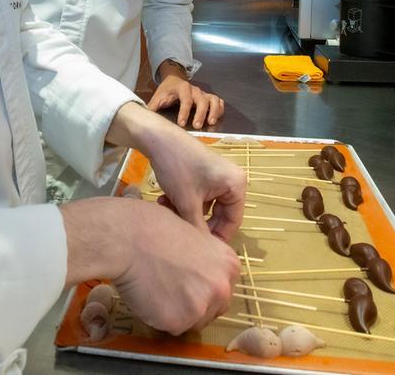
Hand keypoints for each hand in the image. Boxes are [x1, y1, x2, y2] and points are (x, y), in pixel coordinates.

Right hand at [61, 197, 239, 334]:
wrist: (130, 239)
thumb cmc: (154, 229)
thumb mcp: (194, 235)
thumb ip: (205, 260)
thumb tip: (200, 273)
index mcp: (228, 265)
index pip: (224, 289)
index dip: (205, 288)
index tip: (190, 284)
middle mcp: (221, 288)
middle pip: (214, 310)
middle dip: (195, 305)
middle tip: (172, 291)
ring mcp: (201, 307)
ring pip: (192, 322)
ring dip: (177, 313)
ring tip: (157, 289)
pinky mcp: (178, 322)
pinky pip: (170, 328)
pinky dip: (158, 317)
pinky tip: (148, 296)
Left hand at [106, 103, 245, 241]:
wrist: (157, 139)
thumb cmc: (177, 169)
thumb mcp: (187, 203)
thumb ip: (199, 231)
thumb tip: (204, 254)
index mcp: (236, 185)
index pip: (233, 221)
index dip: (217, 238)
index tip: (199, 251)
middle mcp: (232, 180)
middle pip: (219, 215)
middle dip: (197, 223)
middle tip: (179, 231)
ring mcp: (218, 176)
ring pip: (206, 207)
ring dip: (187, 213)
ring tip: (167, 211)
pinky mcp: (205, 174)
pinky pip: (200, 197)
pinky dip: (184, 202)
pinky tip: (165, 202)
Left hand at [147, 74, 224, 128]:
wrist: (174, 80)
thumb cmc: (166, 91)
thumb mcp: (158, 97)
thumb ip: (152, 107)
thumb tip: (144, 118)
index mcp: (182, 88)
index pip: (185, 99)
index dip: (184, 112)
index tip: (181, 124)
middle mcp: (194, 90)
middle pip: (201, 100)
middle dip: (200, 113)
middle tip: (197, 126)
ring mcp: (203, 93)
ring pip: (213, 99)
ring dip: (213, 111)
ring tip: (211, 123)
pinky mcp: (208, 97)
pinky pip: (218, 101)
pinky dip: (220, 109)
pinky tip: (216, 118)